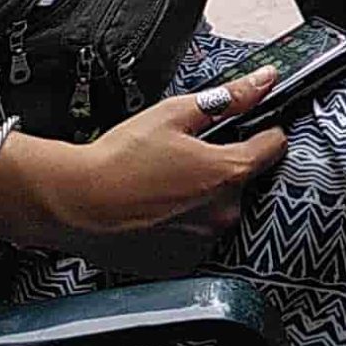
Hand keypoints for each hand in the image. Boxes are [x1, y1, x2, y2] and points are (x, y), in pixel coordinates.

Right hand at [0, 64, 288, 275]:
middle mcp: (224, 212)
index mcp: (229, 172)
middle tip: (185, 160)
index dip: (262, 131)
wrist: (72, 203)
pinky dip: (182, 226)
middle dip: (223, 167)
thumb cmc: (116, 160)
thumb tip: (263, 81)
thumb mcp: (174, 114)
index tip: (248, 129)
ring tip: (164, 187)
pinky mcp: (181, 263)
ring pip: (218, 211)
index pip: (273, 146)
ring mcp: (203, 242)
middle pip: (244, 181)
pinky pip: (195, 239)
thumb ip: (228, 98)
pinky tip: (156, 212)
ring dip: (202, 199)